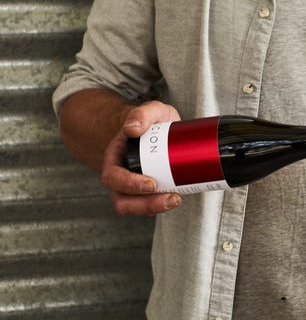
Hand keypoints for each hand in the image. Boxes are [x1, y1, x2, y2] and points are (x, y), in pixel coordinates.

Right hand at [100, 100, 182, 215]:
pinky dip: (163, 205)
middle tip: (171, 198)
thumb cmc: (151, 121)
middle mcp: (120, 175)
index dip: (130, 184)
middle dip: (146, 204)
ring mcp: (133, 187)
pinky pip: (150, 205)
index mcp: (115, 157)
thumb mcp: (151, 110)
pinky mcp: (148, 192)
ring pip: (135, 207)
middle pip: (122, 200)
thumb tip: (132, 129)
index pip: (113, 177)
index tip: (152, 184)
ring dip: (155, 209)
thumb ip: (142, 113)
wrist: (158, 127)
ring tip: (176, 199)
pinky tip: (179, 196)